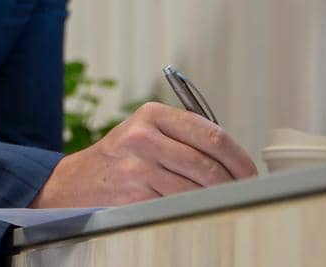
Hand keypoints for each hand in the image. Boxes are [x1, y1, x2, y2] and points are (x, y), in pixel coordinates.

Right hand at [32, 102, 257, 207]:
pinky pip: (178, 206)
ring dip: (216, 200)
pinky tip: (196, 210)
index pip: (211, 135)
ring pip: (196, 189)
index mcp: (152, 114)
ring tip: (223, 203)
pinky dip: (194, 211)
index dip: (239, 158)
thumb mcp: (146, 132)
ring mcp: (137, 167)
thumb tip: (234, 159)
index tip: (250, 173)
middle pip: (208, 165)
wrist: (75, 182)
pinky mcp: (134, 195)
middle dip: (233, 184)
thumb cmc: (120, 158)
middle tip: (244, 193)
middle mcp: (143, 136)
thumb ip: (184, 136)